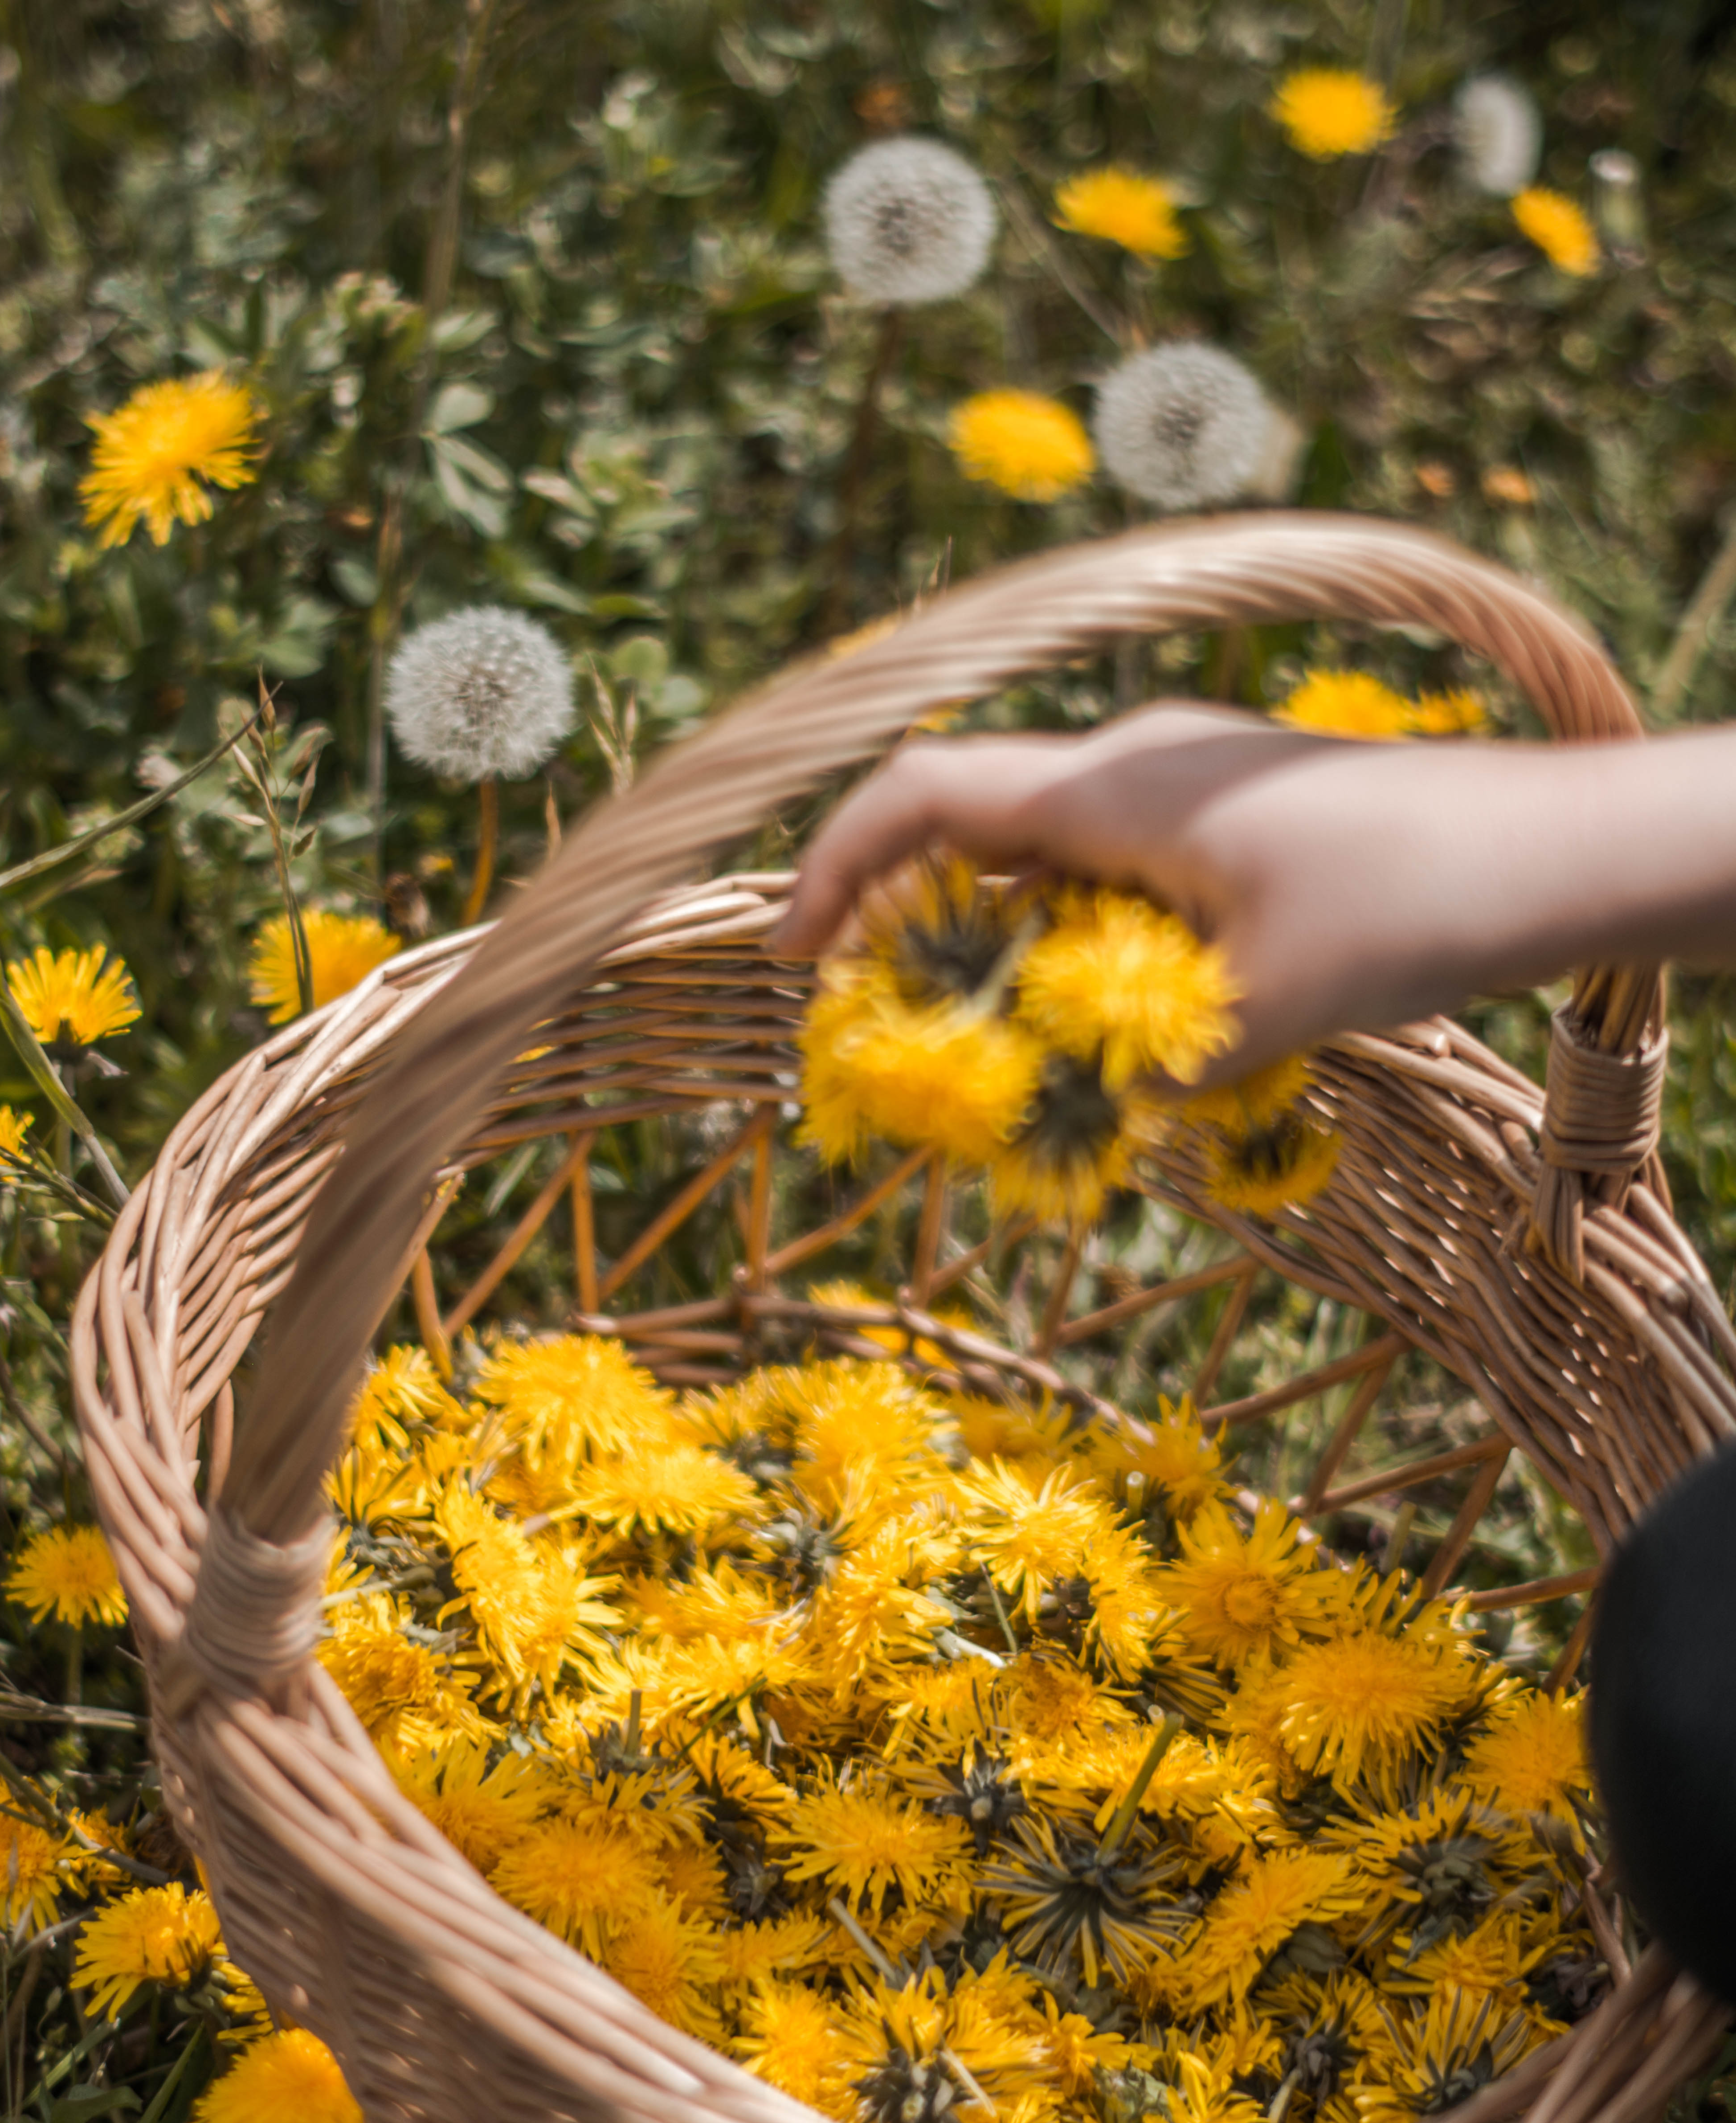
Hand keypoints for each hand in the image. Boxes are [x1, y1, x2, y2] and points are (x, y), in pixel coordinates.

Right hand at [770, 701, 1644, 1079]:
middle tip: (881, 1033)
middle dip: (906, 929)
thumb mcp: (1264, 1012)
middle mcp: (1139, 764)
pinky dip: (1080, 944)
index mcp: (1119, 786)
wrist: (1566, 850)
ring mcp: (1188, 786)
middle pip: (972, 829)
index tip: (794, 962)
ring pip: (1047, 860)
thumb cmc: (1418, 908)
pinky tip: (1101, 1024)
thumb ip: (1146, 1068)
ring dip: (1003, 950)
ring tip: (986, 1052)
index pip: (925, 796)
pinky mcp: (1232, 820)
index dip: (836, 871)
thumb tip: (1073, 1120)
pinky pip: (1116, 875)